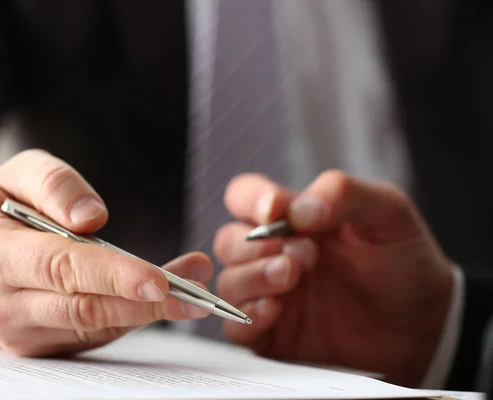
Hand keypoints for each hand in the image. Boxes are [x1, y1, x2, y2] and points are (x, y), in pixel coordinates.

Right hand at [0, 149, 212, 355]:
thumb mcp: (11, 175)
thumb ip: (53, 184)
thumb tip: (92, 216)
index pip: (61, 269)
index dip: (113, 276)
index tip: (160, 280)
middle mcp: (3, 302)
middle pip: (85, 310)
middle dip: (146, 306)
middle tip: (198, 294)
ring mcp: (19, 331)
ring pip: (94, 328)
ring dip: (148, 313)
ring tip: (194, 290)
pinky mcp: (36, 345)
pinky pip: (91, 335)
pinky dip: (130, 317)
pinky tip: (160, 298)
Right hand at [213, 171, 453, 385]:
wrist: (426, 325)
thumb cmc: (403, 263)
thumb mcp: (387, 213)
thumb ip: (343, 194)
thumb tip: (298, 209)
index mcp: (294, 219)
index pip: (246, 197)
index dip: (250, 200)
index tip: (274, 210)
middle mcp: (276, 254)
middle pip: (229, 240)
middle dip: (256, 244)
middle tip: (303, 254)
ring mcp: (272, 295)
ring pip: (229, 282)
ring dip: (253, 276)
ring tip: (290, 277)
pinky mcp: (274, 335)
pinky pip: (238, 327)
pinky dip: (248, 316)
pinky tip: (276, 310)